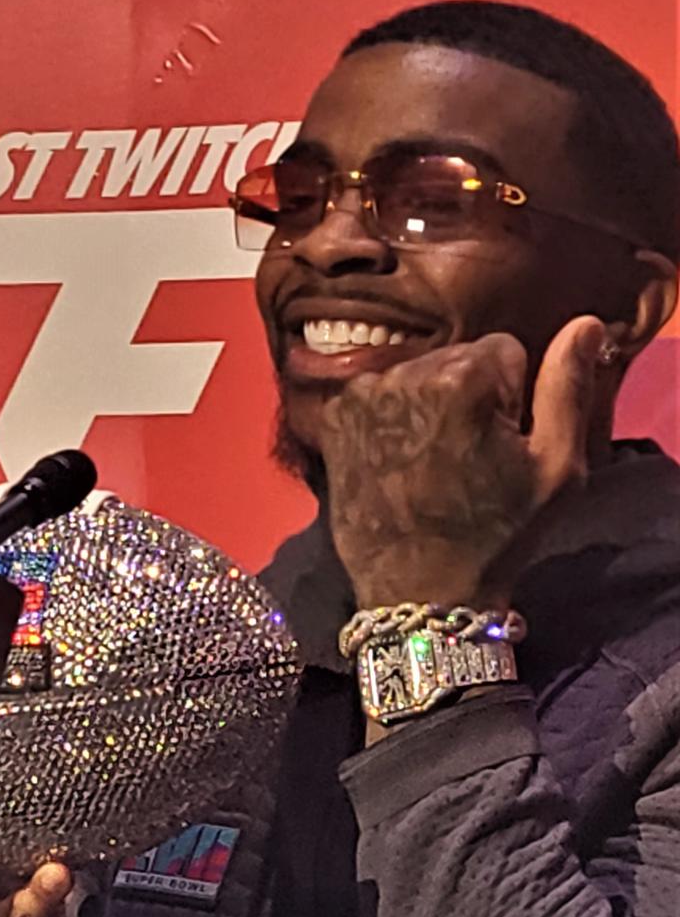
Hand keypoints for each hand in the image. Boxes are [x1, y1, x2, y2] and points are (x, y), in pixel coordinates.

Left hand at [318, 316, 605, 608]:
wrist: (417, 593)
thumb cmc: (495, 536)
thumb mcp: (555, 468)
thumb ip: (567, 387)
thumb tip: (584, 323)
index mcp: (462, 377)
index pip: (505, 350)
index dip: (512, 399)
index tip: (501, 444)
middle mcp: (404, 373)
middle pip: (456, 360)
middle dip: (469, 396)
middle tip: (469, 459)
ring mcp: (361, 397)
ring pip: (416, 377)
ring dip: (428, 407)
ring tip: (432, 464)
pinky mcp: (332, 421)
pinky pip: (378, 398)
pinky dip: (390, 421)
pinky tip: (399, 464)